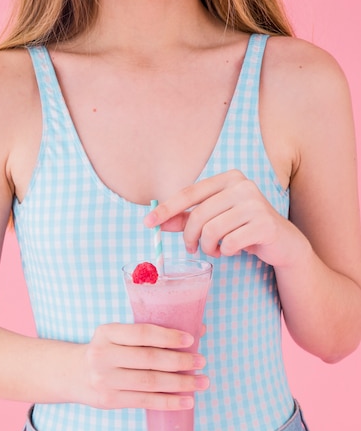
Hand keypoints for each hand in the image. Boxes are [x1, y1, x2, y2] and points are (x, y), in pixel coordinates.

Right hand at [83, 323, 208, 410]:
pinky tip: (187, 400)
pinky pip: (145, 401)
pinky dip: (168, 402)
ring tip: (201, 382)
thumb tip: (198, 328)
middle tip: (201, 361)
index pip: (142, 333)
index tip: (191, 339)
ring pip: (150, 382)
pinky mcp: (109, 400)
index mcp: (107, 332)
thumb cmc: (107, 351)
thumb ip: (152, 333)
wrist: (73, 374)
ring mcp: (105, 380)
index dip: (168, 336)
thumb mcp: (119, 336)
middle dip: (180, 361)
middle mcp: (103, 355)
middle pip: (149, 359)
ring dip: (180, 383)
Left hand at [145, 170, 304, 267]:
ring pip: (212, 230)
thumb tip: (156, 222)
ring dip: (209, 247)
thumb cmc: (244, 228)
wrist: (282, 243)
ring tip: (216, 250)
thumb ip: (186, 219)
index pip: (188, 193)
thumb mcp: (215, 220)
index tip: (147, 224)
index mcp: (228, 178)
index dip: (166, 209)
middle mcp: (242, 185)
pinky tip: (234, 250)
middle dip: (190, 238)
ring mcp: (255, 203)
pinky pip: (230, 242)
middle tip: (194, 249)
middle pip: (198, 215)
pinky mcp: (264, 223)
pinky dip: (227, 251)